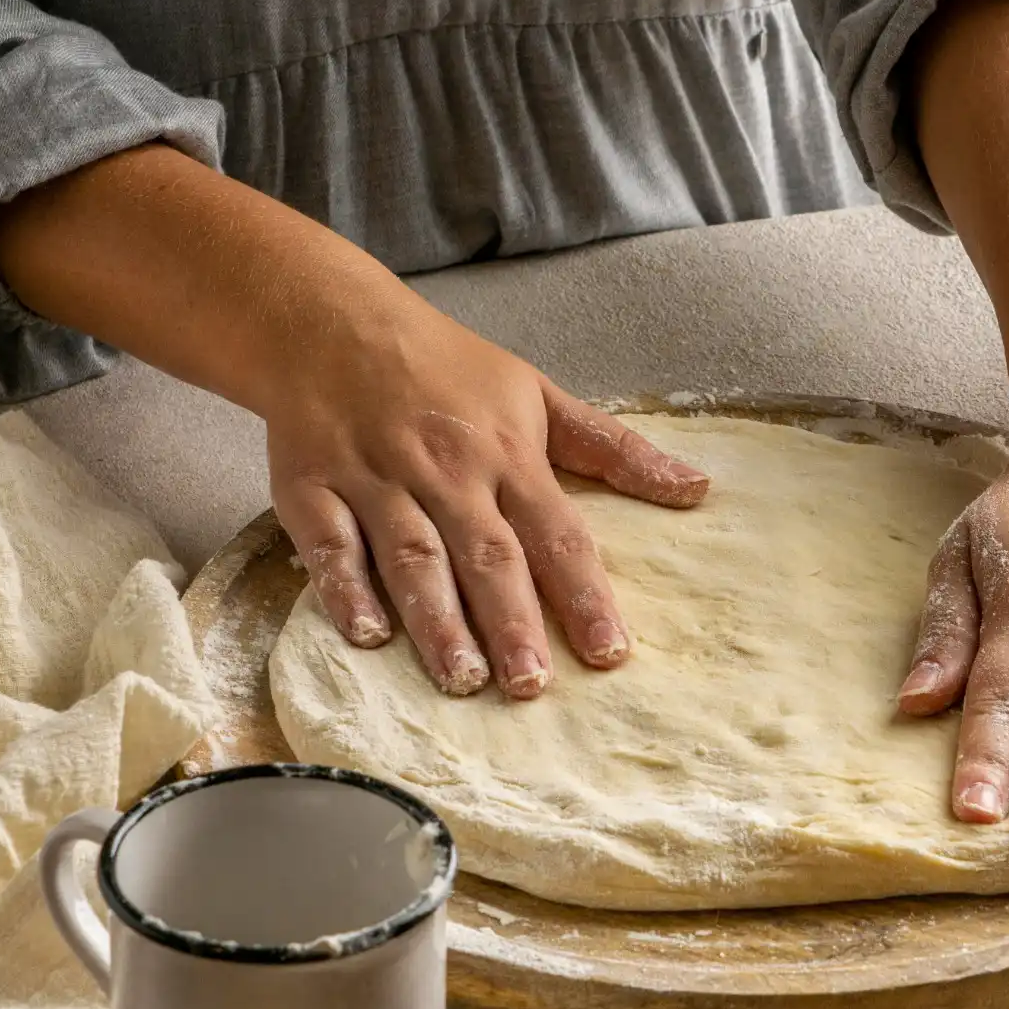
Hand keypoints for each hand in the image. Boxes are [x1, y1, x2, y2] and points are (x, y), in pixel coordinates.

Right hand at [267, 286, 708, 697]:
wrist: (330, 321)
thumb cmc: (444, 366)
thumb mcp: (537, 393)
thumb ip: (612, 449)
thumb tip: (696, 489)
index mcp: (507, 454)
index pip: (556, 532)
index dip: (584, 594)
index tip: (610, 652)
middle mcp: (447, 472)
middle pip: (486, 554)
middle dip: (512, 622)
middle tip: (531, 687)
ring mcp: (377, 480)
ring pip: (413, 557)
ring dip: (438, 621)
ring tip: (462, 679)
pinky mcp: (312, 488)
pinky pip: (330, 546)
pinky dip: (346, 589)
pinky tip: (367, 635)